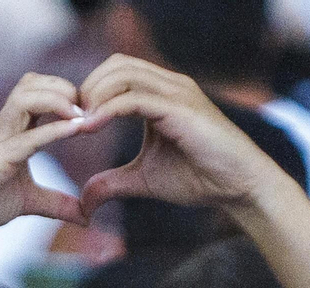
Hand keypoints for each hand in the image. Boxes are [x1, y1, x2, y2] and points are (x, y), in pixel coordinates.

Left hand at [76, 55, 281, 220]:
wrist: (239, 187)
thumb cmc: (200, 179)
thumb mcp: (144, 181)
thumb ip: (112, 183)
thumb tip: (84, 200)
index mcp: (161, 94)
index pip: (117, 73)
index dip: (90, 92)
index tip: (71, 122)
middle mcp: (170, 85)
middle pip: (117, 65)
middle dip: (88, 88)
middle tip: (70, 119)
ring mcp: (177, 92)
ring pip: (123, 74)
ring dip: (94, 95)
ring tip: (78, 124)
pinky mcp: (181, 108)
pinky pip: (134, 98)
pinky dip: (108, 109)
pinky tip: (91, 127)